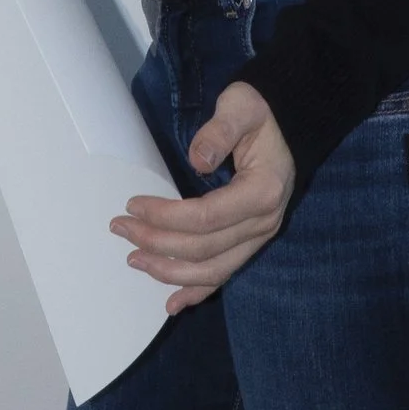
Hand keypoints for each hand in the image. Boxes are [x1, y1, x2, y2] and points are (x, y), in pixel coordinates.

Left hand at [114, 82, 295, 313]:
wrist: (288, 124)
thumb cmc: (260, 112)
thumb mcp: (241, 106)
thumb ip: (220, 130)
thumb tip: (199, 160)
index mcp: (262, 192)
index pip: (206, 217)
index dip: (166, 216)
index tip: (133, 205)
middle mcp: (264, 223)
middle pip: (204, 248)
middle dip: (157, 242)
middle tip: (120, 228)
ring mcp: (259, 237)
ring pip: (212, 270)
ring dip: (170, 270)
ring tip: (135, 259)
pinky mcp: (251, 243)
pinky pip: (224, 274)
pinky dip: (197, 291)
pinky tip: (172, 304)